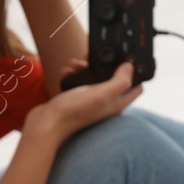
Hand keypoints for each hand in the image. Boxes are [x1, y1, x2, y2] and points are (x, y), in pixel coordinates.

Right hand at [22, 60, 142, 142]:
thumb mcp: (101, 94)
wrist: (46, 125)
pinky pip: (80, 82)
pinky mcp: (78, 100)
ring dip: (86, 67)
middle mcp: (107, 104)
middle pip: (115, 79)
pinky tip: (67, 71)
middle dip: (105, 65)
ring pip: (95, 78)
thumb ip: (119, 81)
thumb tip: (130, 67)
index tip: (125, 60)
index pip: (136, 87)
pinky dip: (75, 74)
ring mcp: (92, 102)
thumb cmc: (73, 112)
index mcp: (117, 104)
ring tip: (76, 63)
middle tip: (93, 58)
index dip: (135, 73)